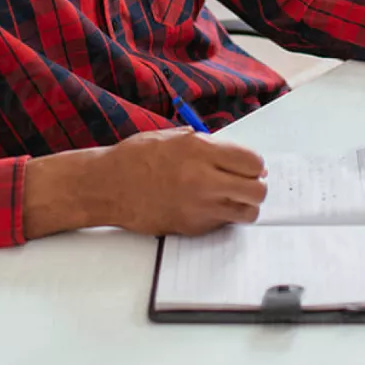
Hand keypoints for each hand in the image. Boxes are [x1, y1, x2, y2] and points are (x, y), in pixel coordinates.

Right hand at [24, 128, 266, 239]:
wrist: (108, 185)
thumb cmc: (138, 157)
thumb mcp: (176, 137)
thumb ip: (209, 146)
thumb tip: (237, 157)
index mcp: (200, 150)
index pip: (253, 162)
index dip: (256, 165)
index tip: (251, 166)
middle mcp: (203, 179)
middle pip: (257, 190)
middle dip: (257, 186)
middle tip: (248, 183)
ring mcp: (198, 206)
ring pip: (247, 212)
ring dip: (245, 205)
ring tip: (233, 198)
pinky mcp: (191, 227)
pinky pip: (223, 223)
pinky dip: (223, 216)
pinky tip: (209, 206)